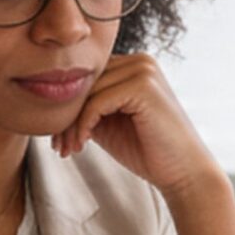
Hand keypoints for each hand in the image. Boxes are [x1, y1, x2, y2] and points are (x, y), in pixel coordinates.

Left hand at [52, 54, 218, 198]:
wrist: (183, 174)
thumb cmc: (147, 150)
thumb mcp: (108, 123)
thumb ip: (87, 106)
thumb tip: (50, 101)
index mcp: (134, 65)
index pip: (88, 76)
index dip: (68, 106)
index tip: (58, 137)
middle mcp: (140, 61)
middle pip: (85, 82)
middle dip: (66, 116)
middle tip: (58, 146)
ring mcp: (144, 70)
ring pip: (87, 92)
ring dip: (71, 125)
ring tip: (68, 149)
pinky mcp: (143, 86)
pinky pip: (97, 102)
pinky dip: (83, 125)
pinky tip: (81, 145)